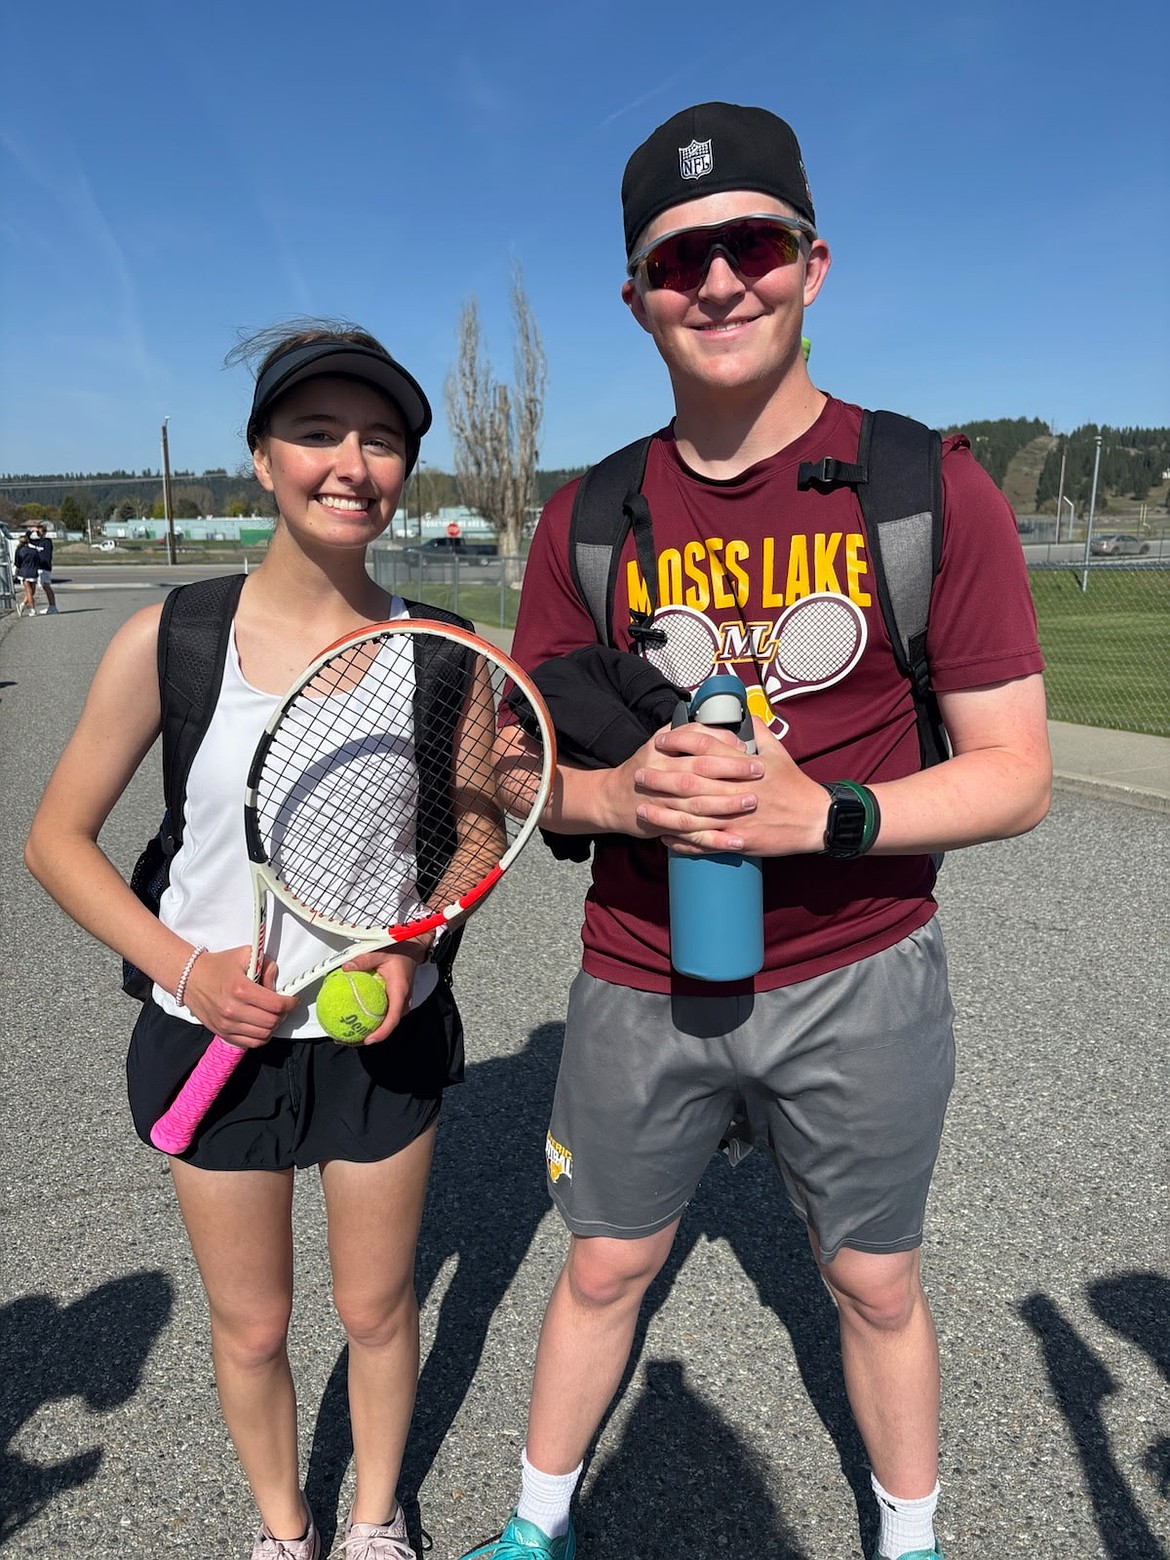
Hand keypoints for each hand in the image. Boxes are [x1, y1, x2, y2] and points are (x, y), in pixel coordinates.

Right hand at [182, 946, 296, 1047]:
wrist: (189, 978)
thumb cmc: (218, 966)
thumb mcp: (243, 955)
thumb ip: (265, 964)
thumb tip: (276, 978)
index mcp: (241, 989)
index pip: (276, 1005)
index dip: (290, 1003)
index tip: (292, 999)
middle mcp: (233, 1010)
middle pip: (271, 1022)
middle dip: (283, 1015)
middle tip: (282, 1007)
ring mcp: (227, 1024)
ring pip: (263, 1035)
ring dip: (272, 1027)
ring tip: (271, 1016)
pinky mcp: (222, 1033)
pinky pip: (250, 1043)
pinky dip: (260, 1037)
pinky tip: (260, 1026)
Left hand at [341, 940, 431, 1043]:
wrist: (412, 950)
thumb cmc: (401, 953)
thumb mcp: (381, 953)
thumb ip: (364, 959)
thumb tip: (346, 968)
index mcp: (399, 992)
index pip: (392, 1019)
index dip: (381, 1032)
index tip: (368, 1040)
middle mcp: (402, 1002)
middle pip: (387, 1027)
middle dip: (368, 1037)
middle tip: (347, 1039)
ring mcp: (399, 1004)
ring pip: (385, 1024)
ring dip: (368, 1031)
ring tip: (348, 1035)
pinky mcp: (395, 1004)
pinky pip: (384, 1017)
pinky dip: (370, 1022)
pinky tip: (355, 1021)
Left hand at [635, 718, 826, 858]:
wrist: (815, 820)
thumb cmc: (795, 784)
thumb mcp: (778, 752)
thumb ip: (757, 731)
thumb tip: (743, 713)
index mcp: (744, 766)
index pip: (705, 748)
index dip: (679, 743)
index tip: (660, 742)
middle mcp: (737, 791)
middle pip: (691, 783)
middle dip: (662, 779)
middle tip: (638, 775)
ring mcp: (736, 818)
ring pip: (693, 816)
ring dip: (665, 814)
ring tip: (643, 810)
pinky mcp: (740, 841)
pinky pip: (706, 843)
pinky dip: (684, 843)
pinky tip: (665, 839)